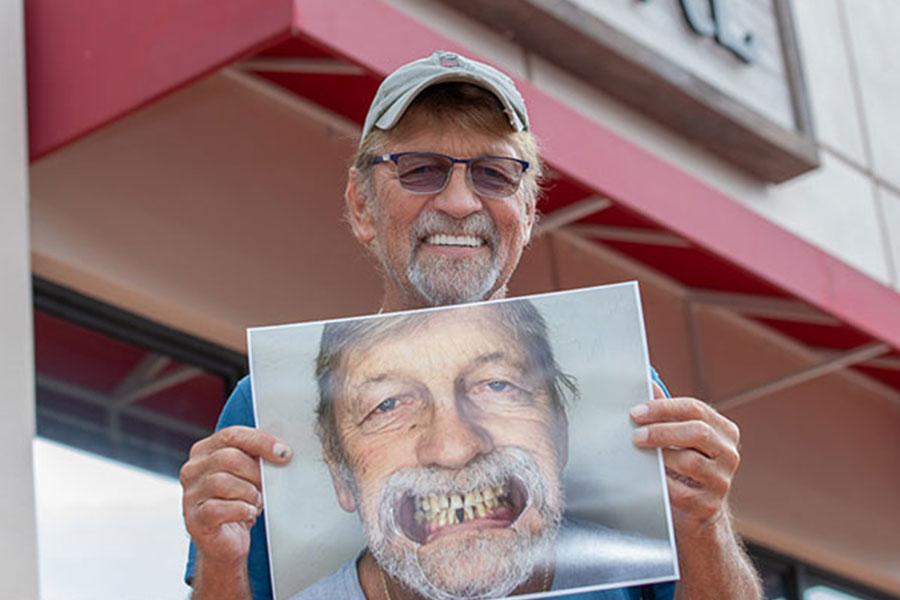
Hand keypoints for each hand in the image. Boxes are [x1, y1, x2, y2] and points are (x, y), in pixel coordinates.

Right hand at [180, 426, 291, 567]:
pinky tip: (248, 514)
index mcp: (204, 451)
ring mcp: (190, 495)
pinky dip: (242, 511)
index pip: (232, 435)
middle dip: (255, 473)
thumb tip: (281, 449)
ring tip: (255, 502)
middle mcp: (192, 470)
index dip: (261, 441)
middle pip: (228, 458)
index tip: (284, 453)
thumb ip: (256, 456)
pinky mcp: (194, 519)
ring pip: (224, 482)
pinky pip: (220, 509)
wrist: (227, 543)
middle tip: (265, 486)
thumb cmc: (239, 503)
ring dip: (249, 493)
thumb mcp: (248, 473)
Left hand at [630, 383, 740, 537]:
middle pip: (697, 432)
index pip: (695, 409)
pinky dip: (661, 482)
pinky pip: (680, 490)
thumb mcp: (679, 437)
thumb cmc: (684, 466)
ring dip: (660, 457)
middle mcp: (728, 454)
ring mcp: (722, 481)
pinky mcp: (709, 505)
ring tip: (642, 457)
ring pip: (690, 461)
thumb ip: (666, 412)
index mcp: (724, 430)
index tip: (636, 413)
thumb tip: (648, 384)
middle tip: (635, 435)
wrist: (696, 511)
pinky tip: (649, 478)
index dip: (663, 408)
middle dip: (661, 431)